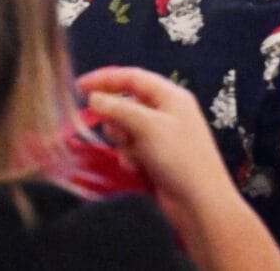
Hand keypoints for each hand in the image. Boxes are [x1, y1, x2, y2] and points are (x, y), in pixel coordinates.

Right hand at [77, 67, 238, 218]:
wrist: (199, 201)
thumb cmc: (179, 157)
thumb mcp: (148, 127)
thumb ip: (119, 109)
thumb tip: (95, 98)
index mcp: (170, 96)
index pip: (132, 78)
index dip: (105, 79)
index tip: (79, 87)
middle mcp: (165, 112)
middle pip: (126, 105)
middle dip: (117, 121)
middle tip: (122, 137)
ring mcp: (160, 136)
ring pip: (125, 130)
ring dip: (124, 144)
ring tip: (136, 157)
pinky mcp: (155, 157)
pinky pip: (130, 150)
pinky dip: (130, 158)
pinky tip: (139, 170)